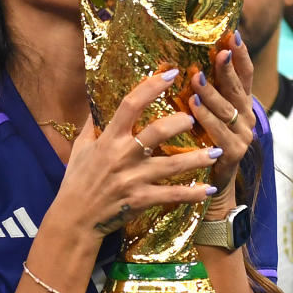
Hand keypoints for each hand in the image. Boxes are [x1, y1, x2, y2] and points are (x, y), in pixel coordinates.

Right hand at [52, 69, 221, 240]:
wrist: (74, 219)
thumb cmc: (77, 180)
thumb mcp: (80, 148)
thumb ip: (92, 125)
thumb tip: (98, 101)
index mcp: (109, 139)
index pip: (130, 105)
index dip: (151, 86)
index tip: (171, 73)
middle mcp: (123, 156)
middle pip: (156, 132)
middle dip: (179, 123)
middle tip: (195, 118)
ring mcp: (133, 179)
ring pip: (171, 165)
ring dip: (197, 158)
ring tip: (218, 150)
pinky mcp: (140, 200)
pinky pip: (171, 195)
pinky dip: (192, 193)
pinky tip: (210, 190)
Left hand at [187, 31, 253, 206]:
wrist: (214, 182)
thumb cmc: (206, 142)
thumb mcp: (210, 113)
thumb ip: (207, 91)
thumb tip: (188, 60)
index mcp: (242, 104)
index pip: (246, 74)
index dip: (241, 54)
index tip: (233, 35)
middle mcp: (247, 117)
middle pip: (238, 88)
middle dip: (227, 70)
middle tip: (217, 53)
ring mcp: (243, 135)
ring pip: (227, 110)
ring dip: (211, 93)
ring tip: (196, 79)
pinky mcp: (234, 152)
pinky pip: (219, 133)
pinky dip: (206, 120)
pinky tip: (193, 108)